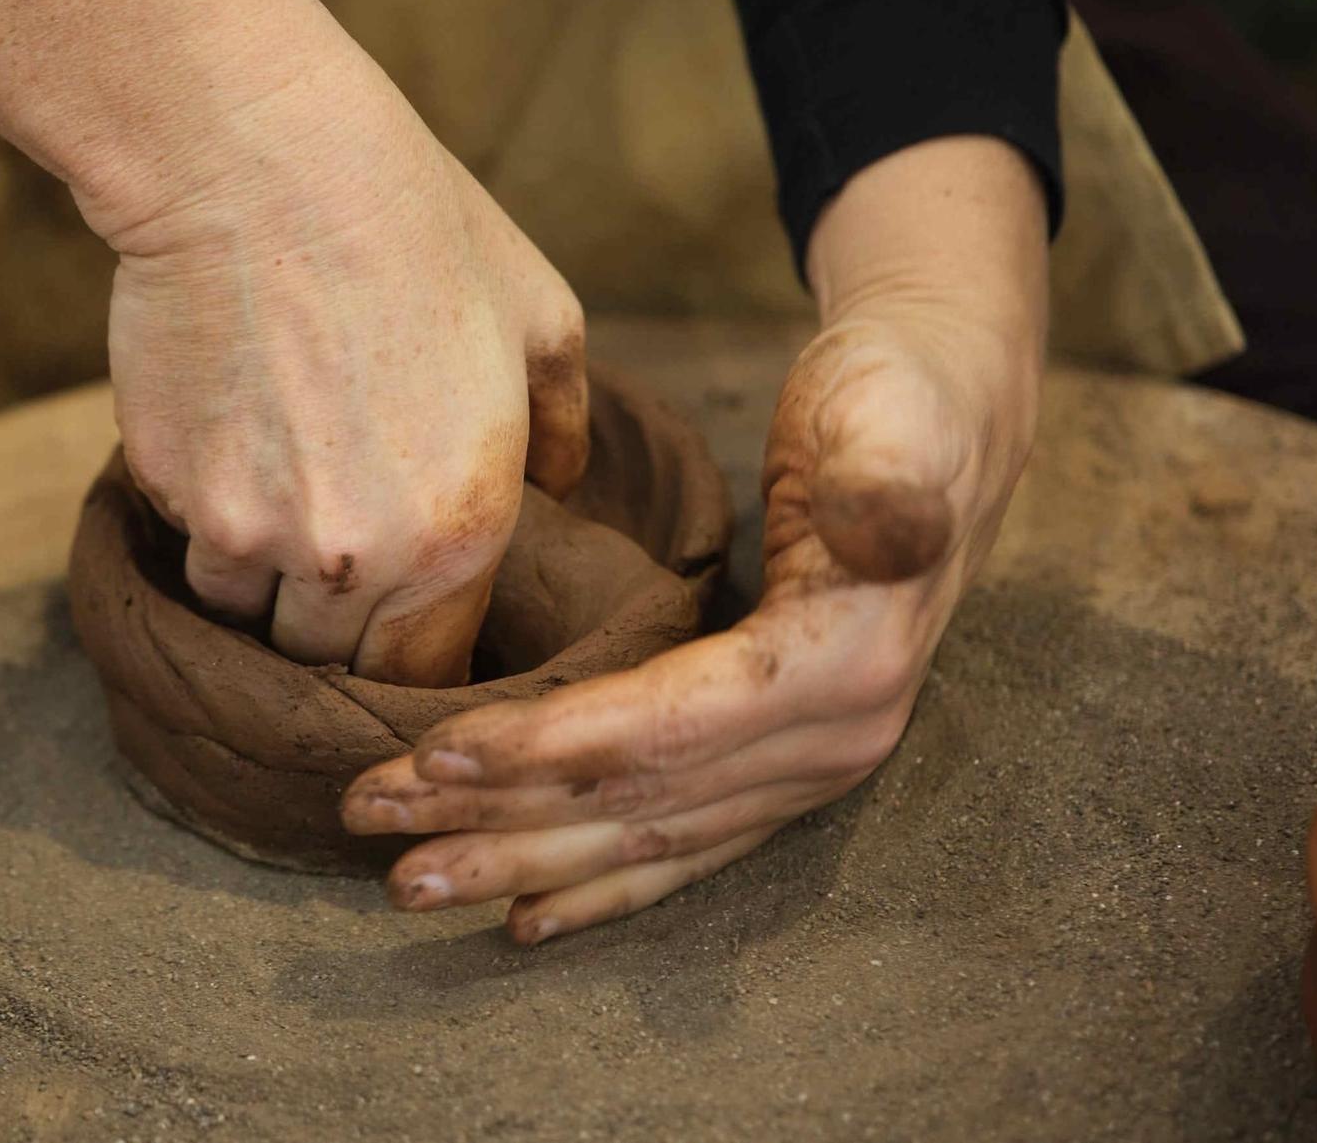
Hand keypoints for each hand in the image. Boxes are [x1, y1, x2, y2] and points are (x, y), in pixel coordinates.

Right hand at [104, 49, 587, 685]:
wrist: (259, 163)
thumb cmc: (414, 225)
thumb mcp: (539, 313)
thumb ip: (562, 423)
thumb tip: (558, 483)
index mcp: (465, 528)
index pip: (432, 670)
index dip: (418, 659)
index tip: (404, 634)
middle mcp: (360, 557)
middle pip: (336, 661)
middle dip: (338, 629)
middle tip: (338, 568)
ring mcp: (255, 534)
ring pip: (251, 617)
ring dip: (266, 583)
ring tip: (280, 498)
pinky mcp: (176, 495)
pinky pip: (194, 549)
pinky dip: (210, 526)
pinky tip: (229, 447)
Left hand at [341, 136, 1047, 937]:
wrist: (945, 412)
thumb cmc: (899, 398)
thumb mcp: (895, 414)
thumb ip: (888, 480)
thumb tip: (889, 533)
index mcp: (845, 664)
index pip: (669, 727)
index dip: (549, 747)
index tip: (435, 755)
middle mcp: (833, 739)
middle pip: (639, 798)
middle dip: (500, 821)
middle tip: (371, 824)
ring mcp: (811, 763)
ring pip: (646, 833)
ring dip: (523, 860)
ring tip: (408, 879)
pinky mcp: (782, 759)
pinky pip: (684, 842)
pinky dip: (605, 883)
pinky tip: (529, 919)